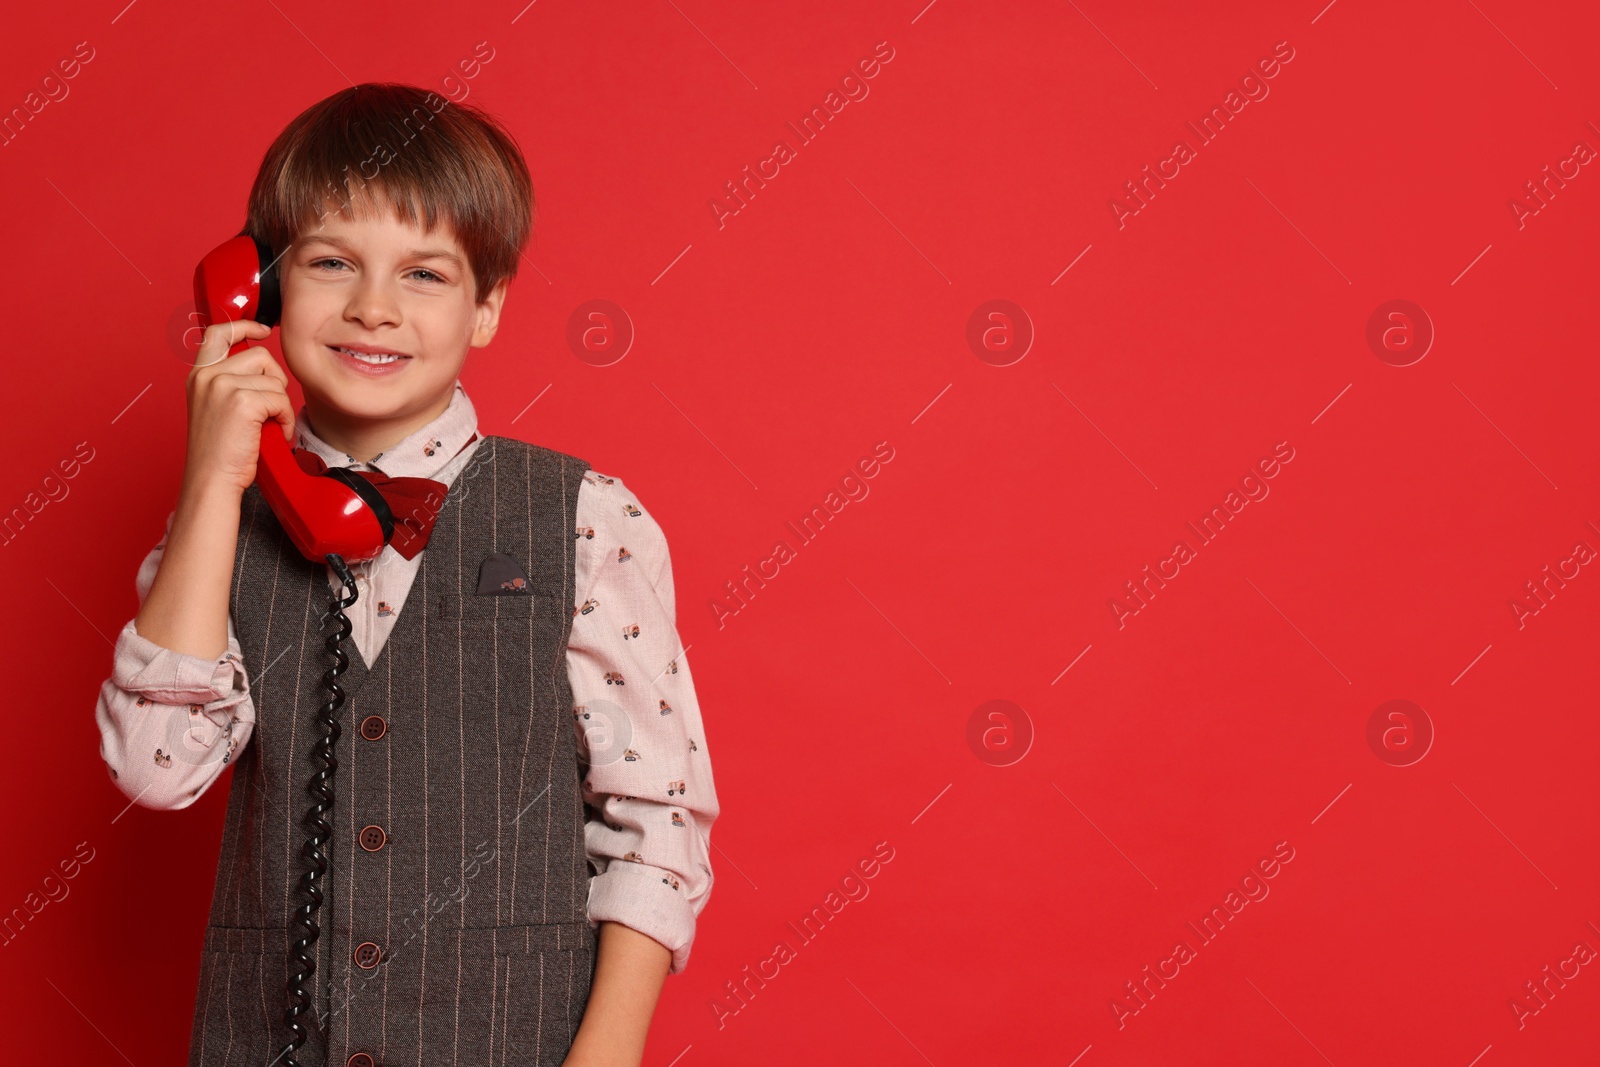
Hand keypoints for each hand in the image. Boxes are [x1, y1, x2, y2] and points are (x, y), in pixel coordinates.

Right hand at [183, 319, 292, 496]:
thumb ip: (230, 382)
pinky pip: (281, 399)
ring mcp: (223, 386)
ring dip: (281, 405)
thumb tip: (261, 366)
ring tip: (268, 426)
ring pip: (275, 380)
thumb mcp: (216, 407)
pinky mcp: (242, 401)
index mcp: (199, 376)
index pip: (219, 333)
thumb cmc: (219, 452)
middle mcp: (207, 376)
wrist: (212, 480)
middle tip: (268, 409)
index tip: (263, 329)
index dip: (244, 326)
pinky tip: (273, 433)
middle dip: (275, 382)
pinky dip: (285, 419)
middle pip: (261, 356)